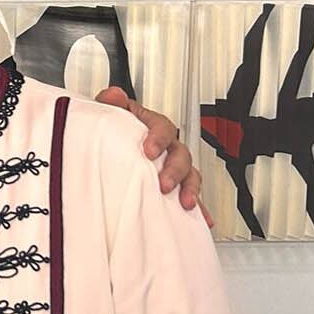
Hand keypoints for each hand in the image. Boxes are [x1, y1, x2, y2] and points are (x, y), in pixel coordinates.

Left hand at [94, 86, 210, 226]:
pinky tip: (202, 218)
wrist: (116, 149)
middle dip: (174, 170)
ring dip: (190, 189)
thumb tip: (113, 96)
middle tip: (164, 183)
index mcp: (153, 127)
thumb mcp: (110, 116)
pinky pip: (190, 195)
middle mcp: (168, 146)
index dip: (158, 138)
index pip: (161, 127)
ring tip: (185, 203)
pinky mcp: (177, 186)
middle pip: (180, 154)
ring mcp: (174, 166)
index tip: (149, 150)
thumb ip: (111, 105)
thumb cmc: (117, 131)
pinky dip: (198, 208)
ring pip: (190, 174)